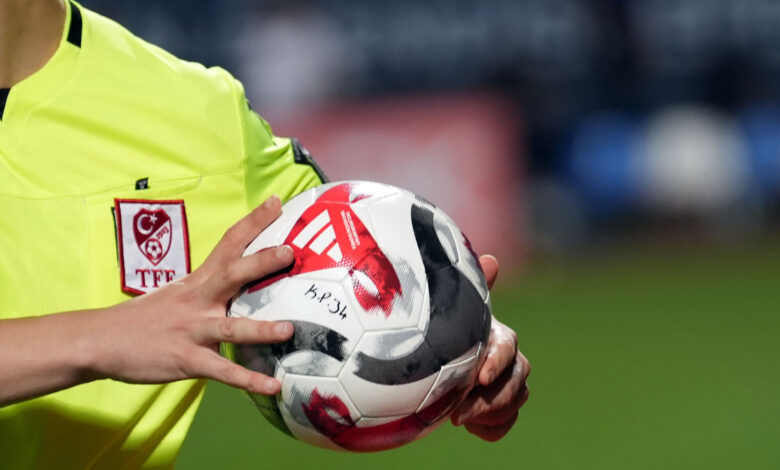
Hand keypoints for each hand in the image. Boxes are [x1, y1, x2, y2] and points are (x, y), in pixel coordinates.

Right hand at [89, 195, 294, 394]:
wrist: (100, 340)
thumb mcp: (179, 292)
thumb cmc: (147, 316)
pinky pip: (222, 371)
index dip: (253, 221)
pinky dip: (248, 380)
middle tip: (290, 251)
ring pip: (231, 327)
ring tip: (288, 329)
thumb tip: (243, 277)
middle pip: (232, 274)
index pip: (229, 242)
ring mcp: (192, 330)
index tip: (276, 201)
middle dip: (261, 263)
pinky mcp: (186, 360)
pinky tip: (273, 386)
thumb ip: (210, 285)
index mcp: (198, 280)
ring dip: (260, 329)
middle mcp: (198, 300)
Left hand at [450, 255, 530, 441]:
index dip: (498, 362)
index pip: (509, 349)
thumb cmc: (440, 331)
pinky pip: (503, 426)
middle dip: (491, 398)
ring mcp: (505, 387)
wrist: (427, 363)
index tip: (480, 377)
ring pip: (514, 404)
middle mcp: (509, 362)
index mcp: (498, 336)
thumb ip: (469, 289)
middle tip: (458, 411)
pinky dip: (489, 429)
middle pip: (517, 382)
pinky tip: (467, 427)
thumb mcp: (450, 310)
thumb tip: (491, 260)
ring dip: (489, 414)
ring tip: (457, 418)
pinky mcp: (496, 411)